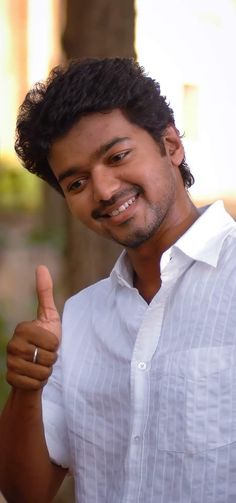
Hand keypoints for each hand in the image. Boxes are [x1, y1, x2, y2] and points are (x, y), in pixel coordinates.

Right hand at [6, 266, 60, 390]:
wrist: (36, 367)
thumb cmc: (45, 340)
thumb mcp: (49, 316)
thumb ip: (45, 292)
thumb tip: (41, 266)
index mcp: (22, 329)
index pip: (52, 342)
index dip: (56, 345)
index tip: (49, 343)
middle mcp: (12, 345)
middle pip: (47, 357)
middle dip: (52, 359)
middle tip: (45, 356)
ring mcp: (9, 362)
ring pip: (41, 372)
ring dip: (46, 372)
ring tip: (40, 366)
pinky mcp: (10, 379)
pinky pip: (34, 384)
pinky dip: (38, 382)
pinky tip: (33, 377)